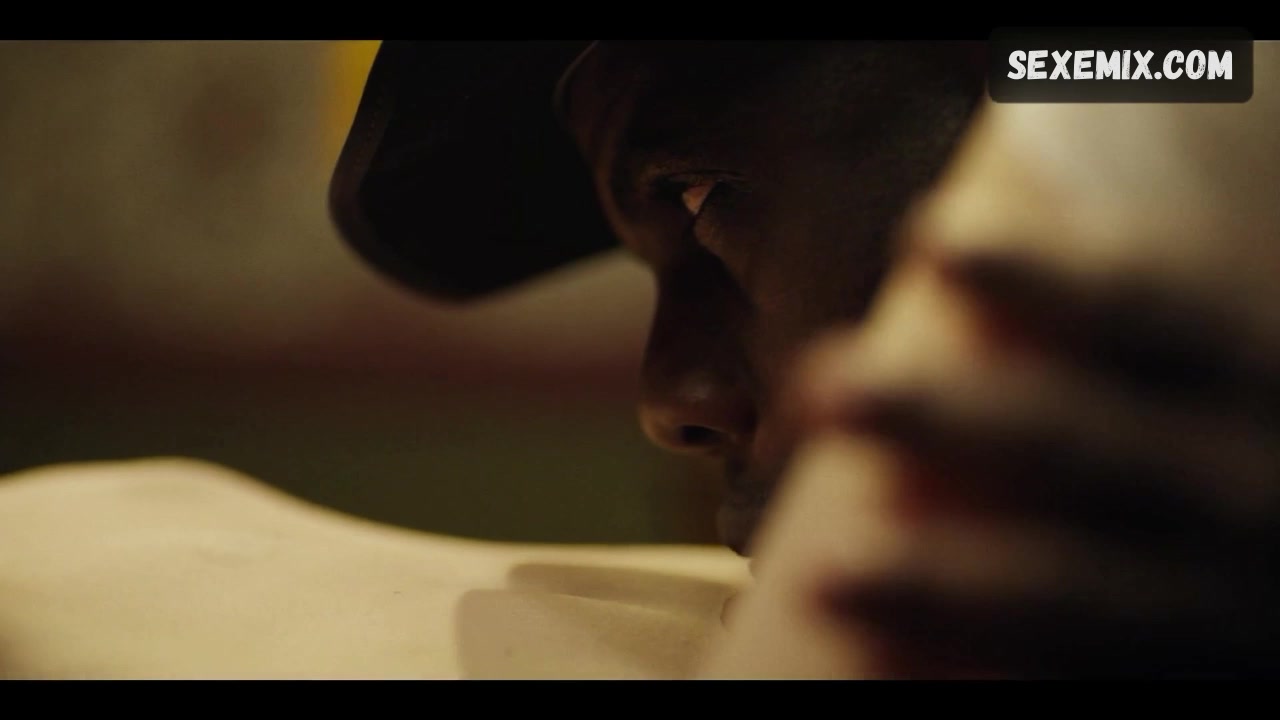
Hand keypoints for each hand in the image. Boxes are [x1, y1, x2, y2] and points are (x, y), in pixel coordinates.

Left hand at [700, 50, 1279, 677]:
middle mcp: (1252, 485)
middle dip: (952, 419)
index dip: (1041, 276)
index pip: (1149, 310)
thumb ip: (1132, 327)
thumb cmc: (1242, 436)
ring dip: (955, 585)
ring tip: (833, 576)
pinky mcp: (1204, 675)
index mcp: (1259, 373)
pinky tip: (891, 674)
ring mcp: (1235, 604)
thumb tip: (970, 200)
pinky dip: (996, 677)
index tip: (924, 241)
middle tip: (822, 386)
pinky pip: (1092, 680)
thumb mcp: (1218, 366)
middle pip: (1088, 448)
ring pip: (1087, 597)